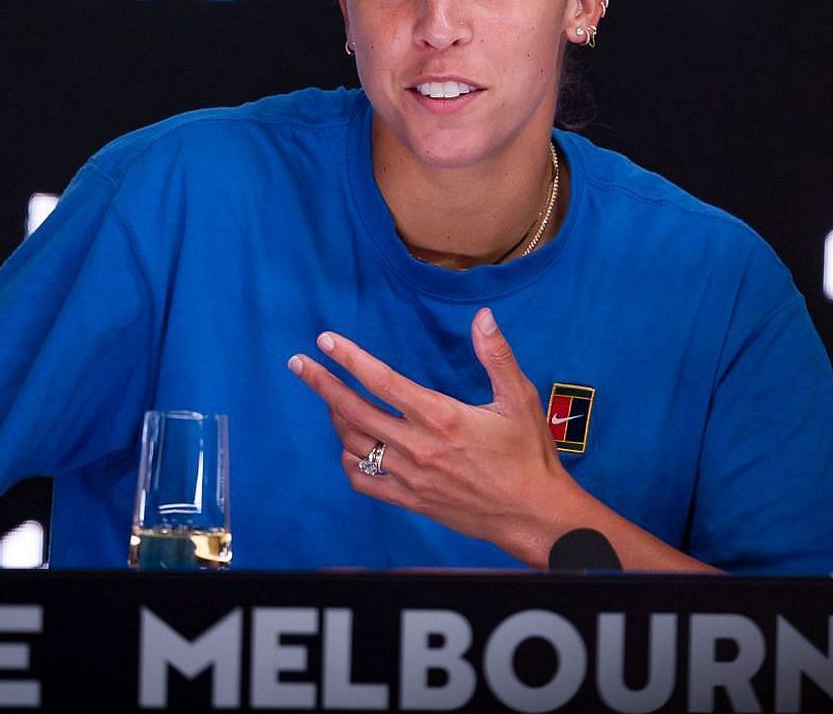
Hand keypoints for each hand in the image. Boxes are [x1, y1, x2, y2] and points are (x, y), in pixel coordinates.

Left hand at [287, 307, 581, 561]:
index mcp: (441, 417)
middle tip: (299, 365)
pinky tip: (350, 447)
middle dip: (322, 385)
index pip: (382, 381)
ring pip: (356, 444)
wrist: (533, 515)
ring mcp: (411, 476)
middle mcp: (418, 446)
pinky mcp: (411, 500)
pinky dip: (350, 462)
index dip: (350, 359)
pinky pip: (365, 482)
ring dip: (337, 419)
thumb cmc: (529, 455)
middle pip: (354, 411)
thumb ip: (497, 356)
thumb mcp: (520, 399)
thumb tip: (483, 317)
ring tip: (329, 399)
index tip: (326, 342)